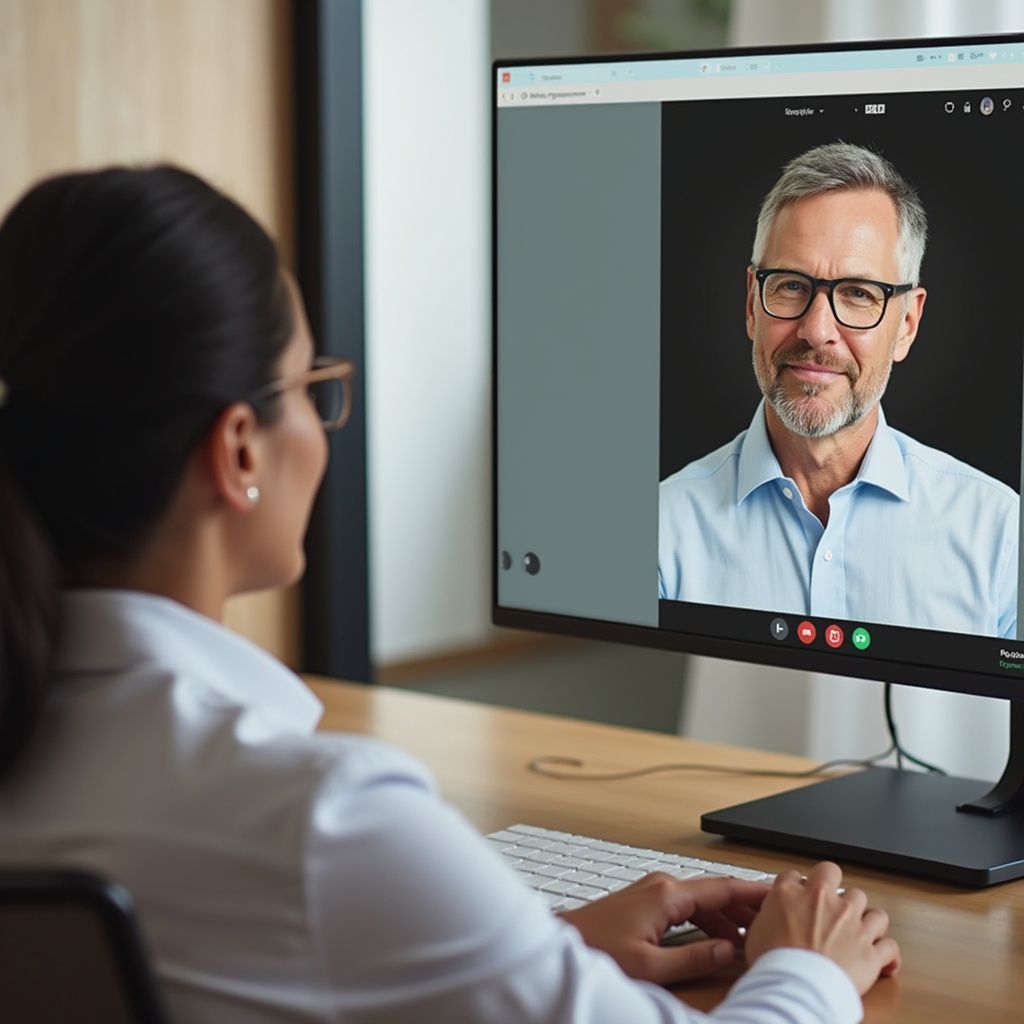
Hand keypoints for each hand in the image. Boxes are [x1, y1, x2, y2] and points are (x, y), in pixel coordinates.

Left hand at [559, 872, 769, 984]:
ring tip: (752, 935)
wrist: (564, 939)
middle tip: (774, 921)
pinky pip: (687, 904)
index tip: (778, 895)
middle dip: (745, 906)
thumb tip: (727, 952)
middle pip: (715, 891)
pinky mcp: (647, 899)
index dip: (753, 893)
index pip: (722, 888)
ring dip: (727, 915)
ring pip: (702, 898)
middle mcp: (662, 885)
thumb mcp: (651, 966)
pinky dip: (708, 917)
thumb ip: (693, 958)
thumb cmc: (599, 949)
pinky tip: (718, 936)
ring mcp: (654, 890)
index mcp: (667, 895)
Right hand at [745, 862, 900, 994]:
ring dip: (867, 919)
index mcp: (791, 893)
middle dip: (833, 885)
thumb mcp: (756, 930)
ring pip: (871, 908)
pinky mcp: (870, 951)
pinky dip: (887, 953)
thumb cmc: (774, 962)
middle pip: (834, 875)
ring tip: (860, 930)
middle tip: (829, 902)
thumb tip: (771, 919)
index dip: (796, 886)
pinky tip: (883, 958)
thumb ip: (768, 917)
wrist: (797, 986)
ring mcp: (851, 923)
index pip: (794, 876)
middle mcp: (824, 901)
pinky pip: (889, 946)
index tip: (797, 897)